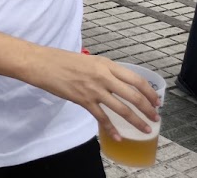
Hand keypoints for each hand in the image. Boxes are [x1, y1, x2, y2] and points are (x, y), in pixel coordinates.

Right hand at [28, 50, 159, 140]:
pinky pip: (101, 118)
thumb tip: (115, 82)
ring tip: (145, 129)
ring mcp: (93, 89)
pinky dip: (111, 129)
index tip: (156, 101)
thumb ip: (102, 70)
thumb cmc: (60, 59)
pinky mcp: (83, 100)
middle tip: (155, 118)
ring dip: (136, 121)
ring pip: (122, 109)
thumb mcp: (87, 60)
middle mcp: (103, 76)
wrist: (40, 63)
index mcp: (105, 64)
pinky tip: (117, 137)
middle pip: (134, 96)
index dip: (150, 92)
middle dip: (148, 109)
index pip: (136, 79)